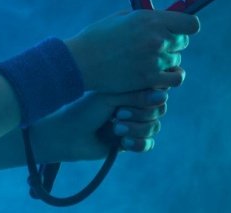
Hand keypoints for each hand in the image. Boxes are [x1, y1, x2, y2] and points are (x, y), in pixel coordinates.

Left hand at [32, 88, 170, 161]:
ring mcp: (134, 123)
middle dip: (141, 113)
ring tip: (116, 129)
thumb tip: (163, 96)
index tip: (128, 98)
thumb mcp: (112, 96)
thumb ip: (138, 95)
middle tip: (118, 114)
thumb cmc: (85, 109)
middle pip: (159, 109)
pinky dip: (139, 143)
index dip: (149, 96)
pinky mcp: (130, 142)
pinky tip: (124, 142)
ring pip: (154, 127)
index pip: (157, 89)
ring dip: (137, 128)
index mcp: (131, 88)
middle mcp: (135, 104)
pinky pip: (148, 144)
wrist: (67, 134)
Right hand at [65, 10, 199, 92]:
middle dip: (173, 43)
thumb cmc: (98, 37)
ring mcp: (154, 59)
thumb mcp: (122, 17)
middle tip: (157, 47)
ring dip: (167, 60)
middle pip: (183, 41)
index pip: (190, 24)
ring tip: (150, 61)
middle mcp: (156, 37)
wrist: (81, 62)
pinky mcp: (149, 78)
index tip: (178, 30)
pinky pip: (175, 78)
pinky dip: (169, 77)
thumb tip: (162, 18)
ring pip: (177, 60)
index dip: (186, 27)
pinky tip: (158, 75)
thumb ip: (146, 17)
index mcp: (150, 19)